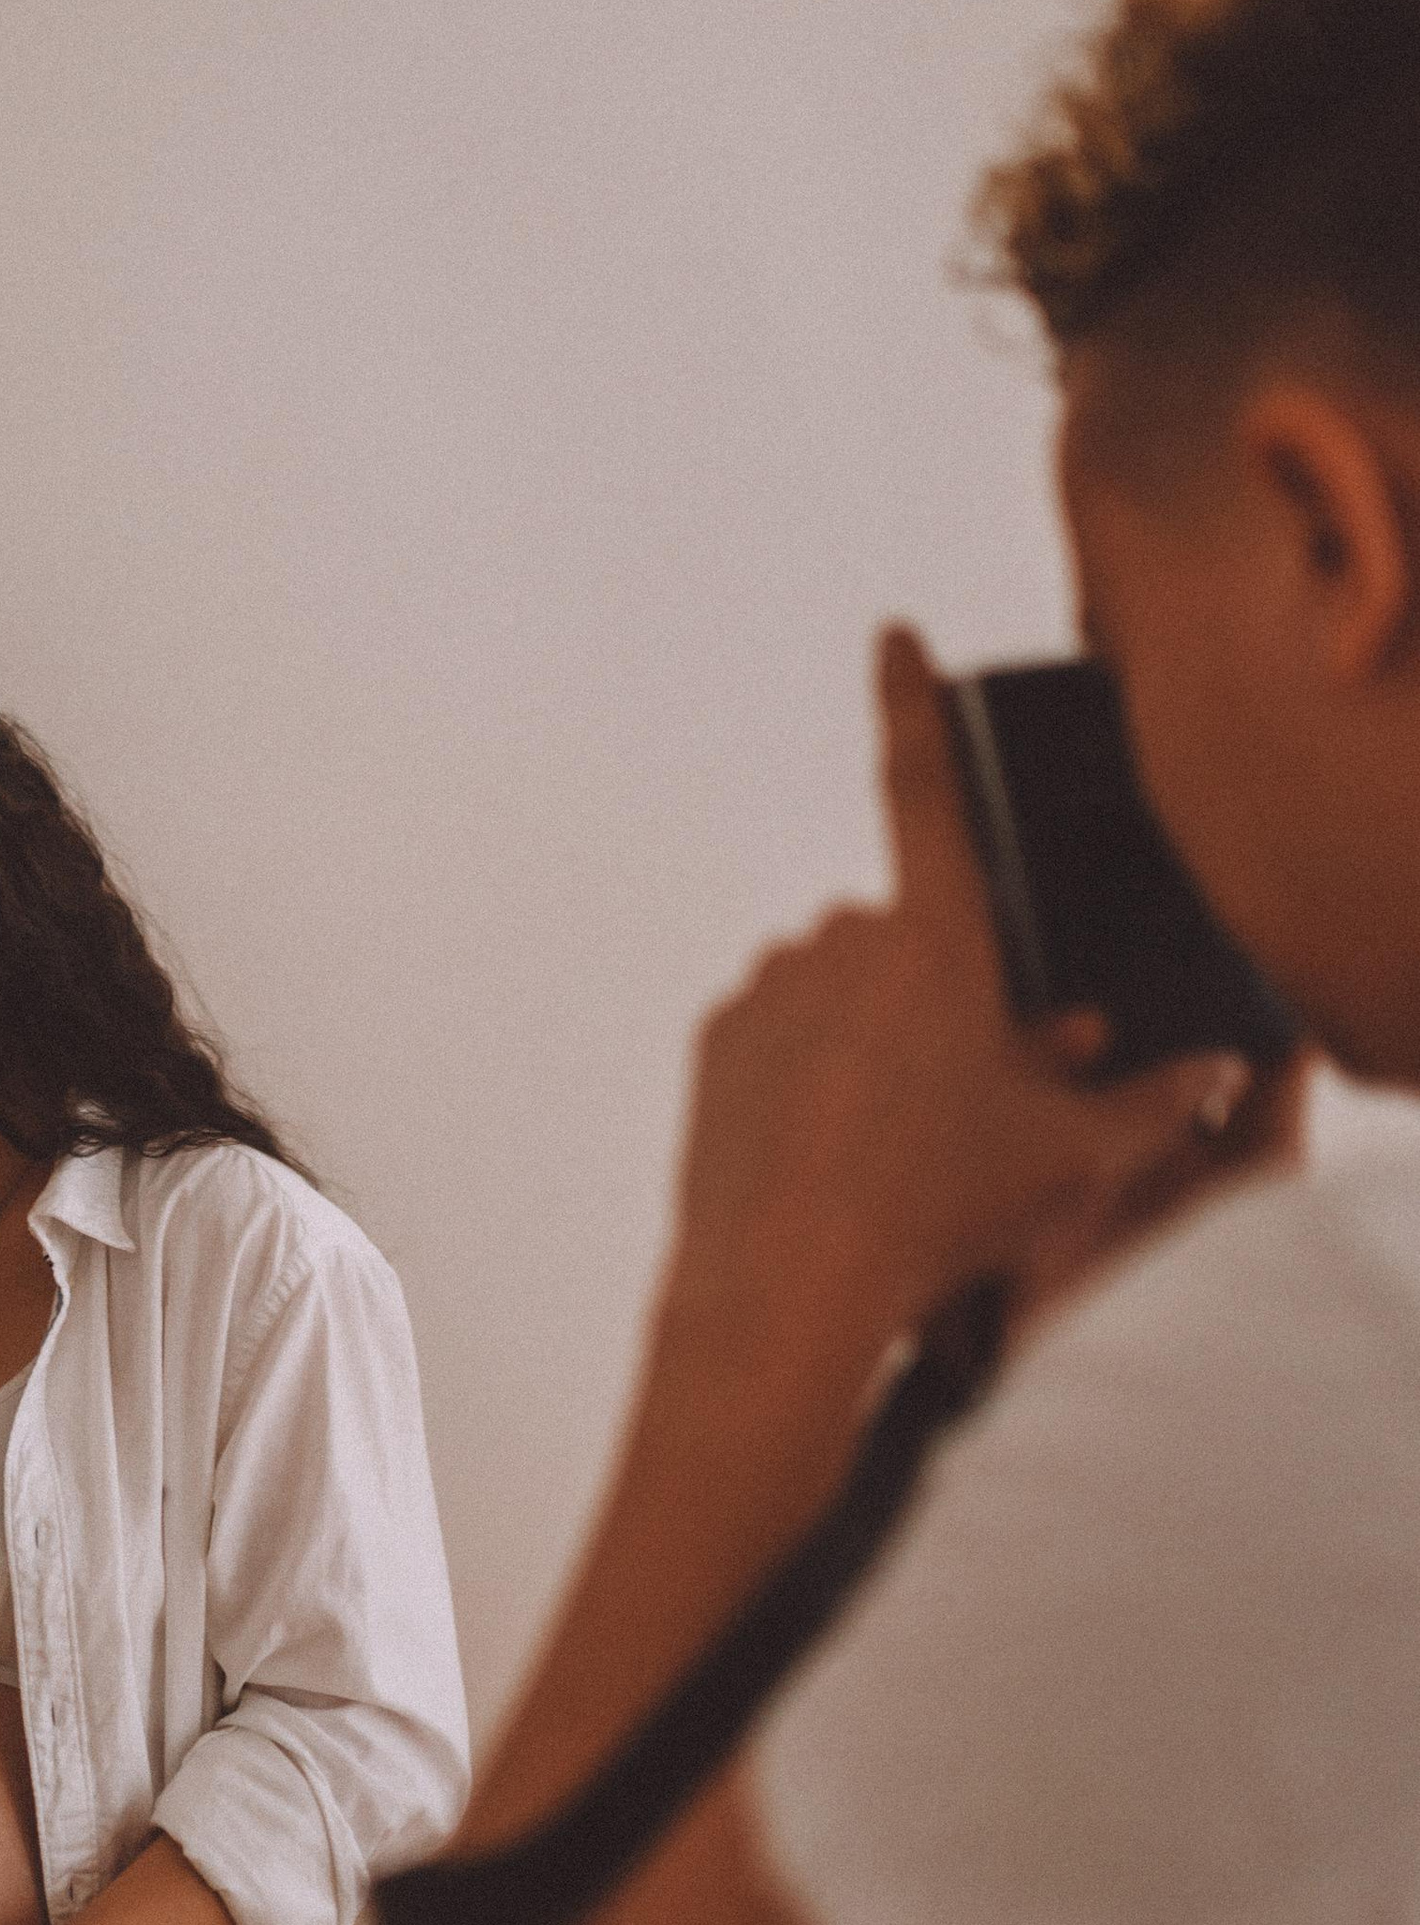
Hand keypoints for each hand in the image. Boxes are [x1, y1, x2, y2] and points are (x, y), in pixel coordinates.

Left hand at [658, 625, 1259, 1379]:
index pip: (925, 788)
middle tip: (972, 1095)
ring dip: (875, 1037)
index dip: (911, 702)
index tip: (892, 636)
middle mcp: (842, 942)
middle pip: (910, 938)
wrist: (789, 1288)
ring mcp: (769, 988)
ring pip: (842, 989)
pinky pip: (781, 1033)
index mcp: (936, 940)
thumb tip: (1207, 1071)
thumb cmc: (937, 1213)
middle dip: (946, 997)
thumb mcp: (1073, 1159)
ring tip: (899, 1142)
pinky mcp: (716, 1041)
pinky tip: (833, 1149)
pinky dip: (811, 1075)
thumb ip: (1151, 1102)